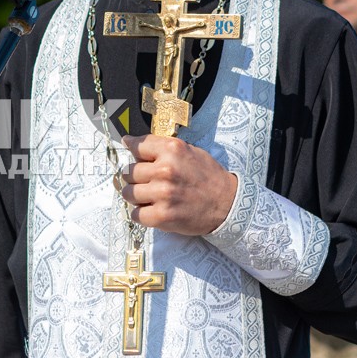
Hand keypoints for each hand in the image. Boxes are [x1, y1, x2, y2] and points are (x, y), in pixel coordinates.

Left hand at [119, 135, 237, 235]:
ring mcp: (163, 194)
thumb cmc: (207, 176)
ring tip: (149, 196)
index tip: (131, 151)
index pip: (137, 146)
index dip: (132, 150)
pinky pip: (136, 214)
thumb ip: (161, 146)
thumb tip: (129, 141)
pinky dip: (141, 213)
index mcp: (172, 150)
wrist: (228, 203)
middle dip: (135, 177)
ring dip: (135, 196)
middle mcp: (165, 170)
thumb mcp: (188, 151)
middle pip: (129, 172)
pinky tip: (152, 210)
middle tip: (146, 181)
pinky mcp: (162, 216)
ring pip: (128, 193)